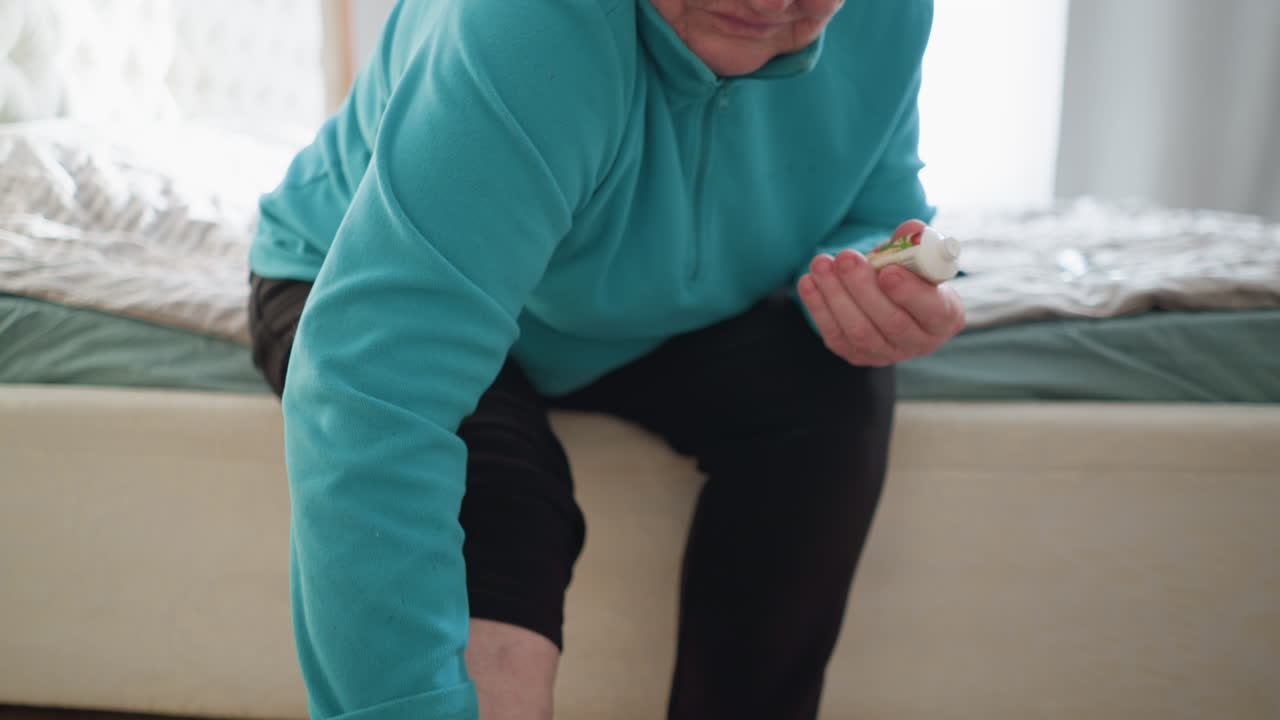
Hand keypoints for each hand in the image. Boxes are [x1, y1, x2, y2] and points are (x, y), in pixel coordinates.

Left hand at [797, 220, 965, 366]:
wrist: (895, 299)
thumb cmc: (913, 273)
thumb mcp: (921, 255)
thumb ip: (916, 241)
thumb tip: (910, 229)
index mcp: (945, 317)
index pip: (932, 311)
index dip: (910, 293)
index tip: (889, 271)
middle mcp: (919, 342)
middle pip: (890, 321)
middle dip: (863, 288)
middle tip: (846, 258)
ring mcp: (885, 353)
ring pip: (858, 330)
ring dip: (835, 295)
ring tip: (821, 264)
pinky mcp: (856, 354)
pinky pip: (834, 334)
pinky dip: (818, 307)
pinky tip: (808, 282)